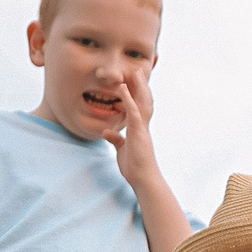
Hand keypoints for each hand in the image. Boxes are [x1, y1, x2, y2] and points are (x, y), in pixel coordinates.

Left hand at [104, 70, 160, 189]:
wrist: (144, 180)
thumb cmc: (135, 168)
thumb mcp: (121, 150)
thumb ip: (116, 139)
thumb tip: (107, 131)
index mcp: (140, 130)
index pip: (140, 107)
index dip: (138, 94)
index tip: (134, 82)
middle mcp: (143, 126)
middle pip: (145, 101)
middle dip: (142, 86)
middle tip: (138, 70)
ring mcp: (142, 129)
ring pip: (143, 103)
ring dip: (139, 87)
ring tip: (135, 73)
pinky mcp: (139, 134)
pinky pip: (134, 113)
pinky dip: (129, 100)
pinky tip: (123, 90)